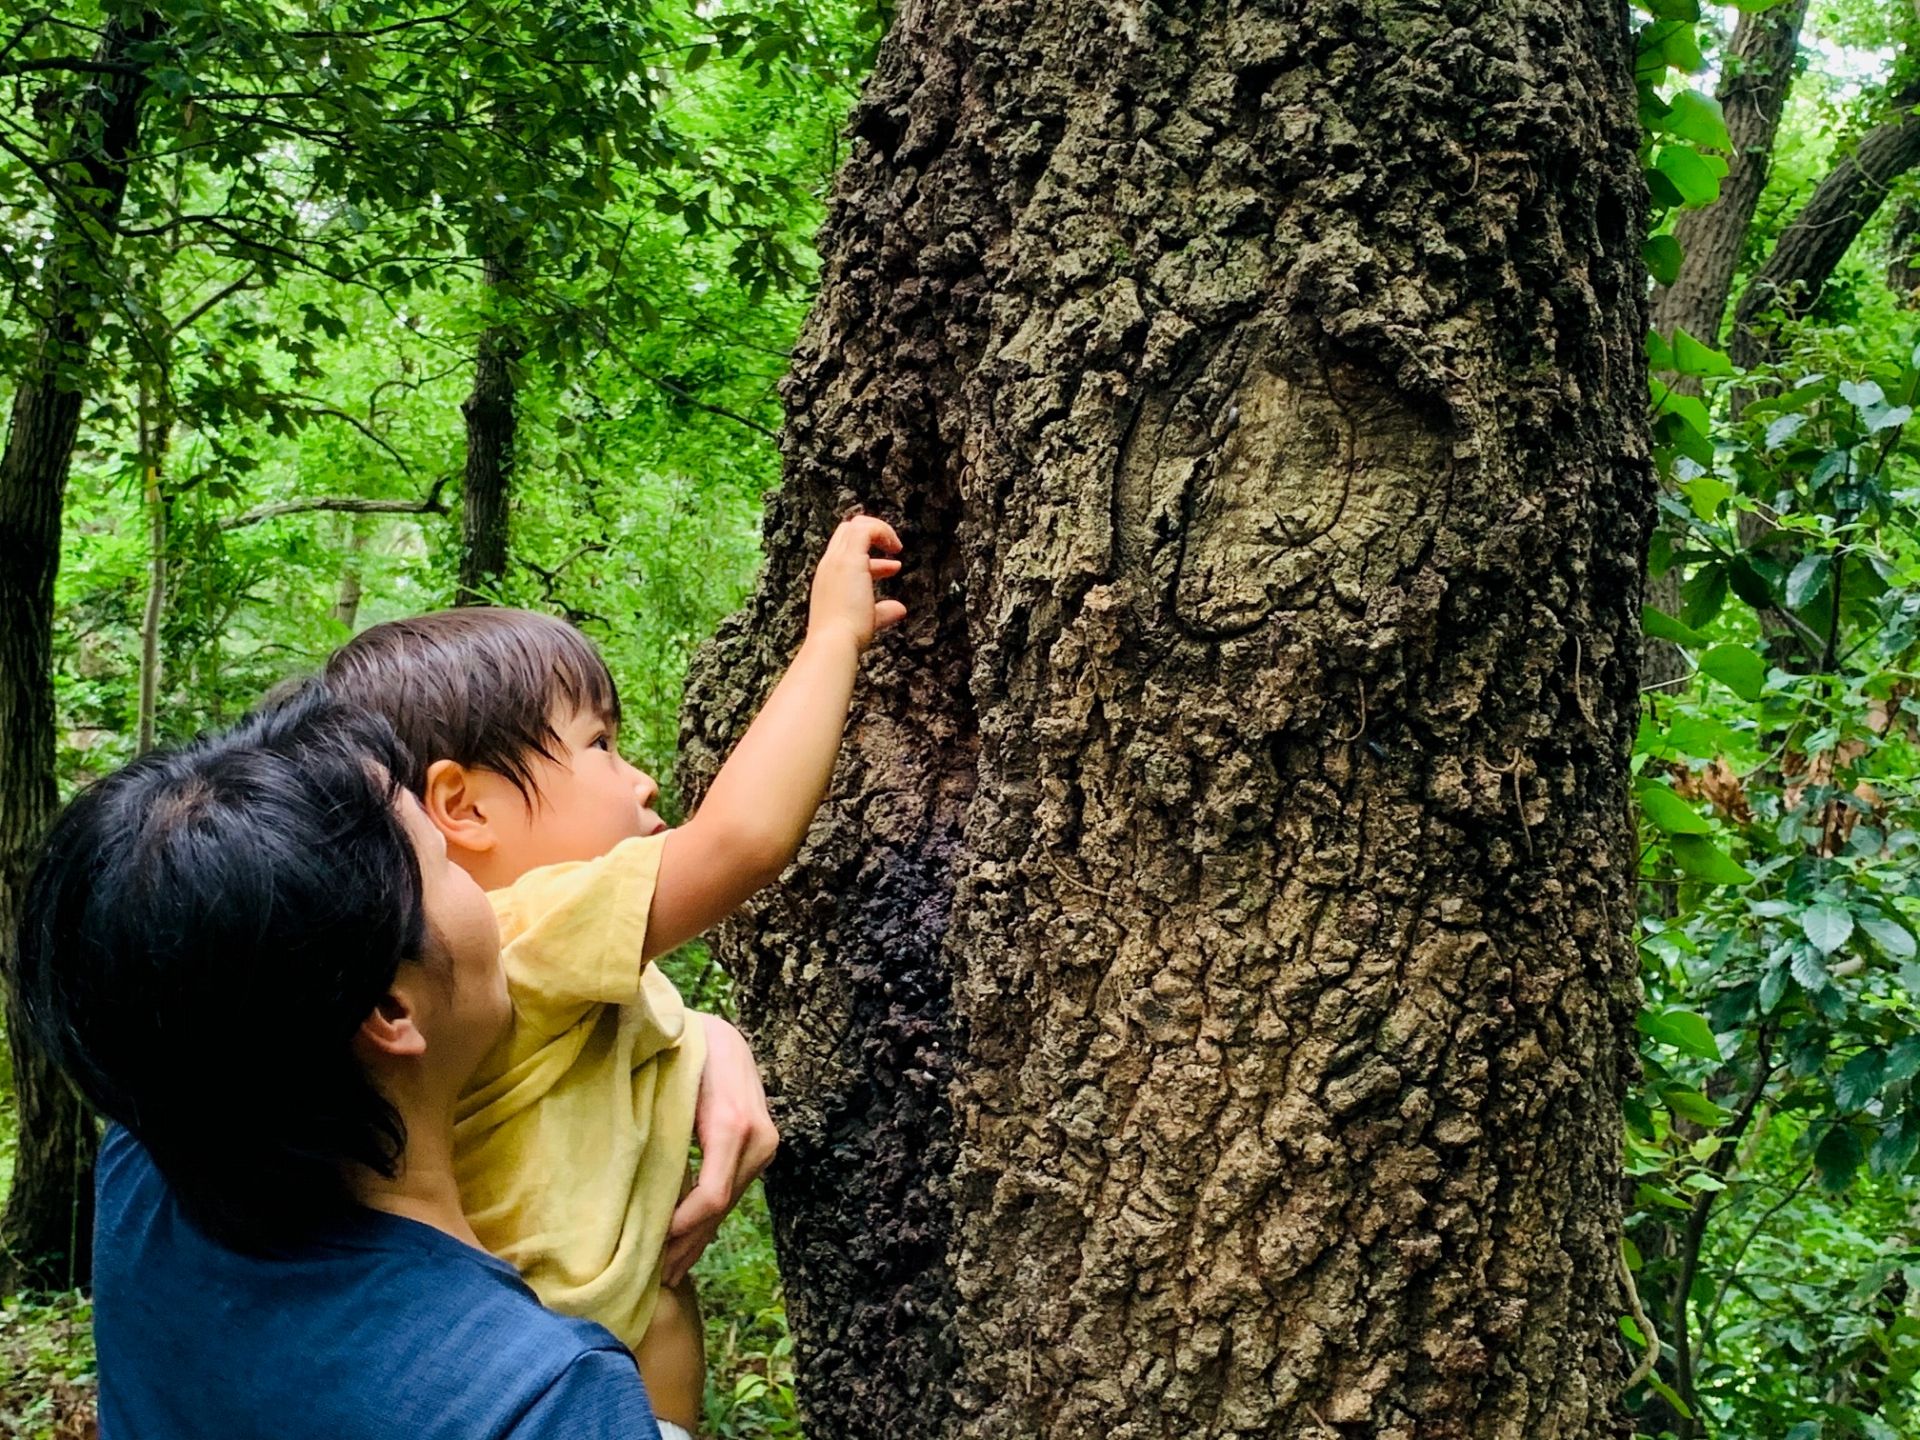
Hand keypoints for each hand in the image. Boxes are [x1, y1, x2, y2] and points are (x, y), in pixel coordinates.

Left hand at [664, 1013, 779, 1284]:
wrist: (720, 1035)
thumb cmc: (683, 1048)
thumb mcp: (669, 1080)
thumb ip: (658, 1119)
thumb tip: (628, 1163)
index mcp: (733, 1123)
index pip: (711, 1195)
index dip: (682, 1228)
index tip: (650, 1248)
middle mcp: (758, 1138)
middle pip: (721, 1207)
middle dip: (686, 1244)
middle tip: (652, 1279)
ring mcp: (764, 1145)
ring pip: (728, 1205)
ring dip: (697, 1239)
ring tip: (666, 1273)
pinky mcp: (760, 1150)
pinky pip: (731, 1191)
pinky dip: (708, 1220)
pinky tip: (686, 1244)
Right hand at [807, 513, 905, 652]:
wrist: (834, 642)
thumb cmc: (845, 637)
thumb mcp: (867, 620)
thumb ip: (882, 613)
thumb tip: (900, 609)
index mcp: (827, 579)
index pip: (845, 552)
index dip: (870, 556)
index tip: (892, 569)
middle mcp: (829, 565)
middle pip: (846, 531)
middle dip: (871, 534)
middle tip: (892, 547)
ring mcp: (838, 560)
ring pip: (855, 525)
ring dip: (879, 530)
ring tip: (897, 546)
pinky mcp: (850, 559)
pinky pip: (866, 530)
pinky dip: (883, 532)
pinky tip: (896, 547)